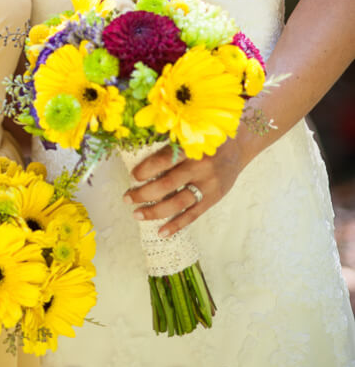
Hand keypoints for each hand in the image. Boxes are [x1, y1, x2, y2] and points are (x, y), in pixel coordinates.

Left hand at [123, 135, 251, 236]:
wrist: (238, 147)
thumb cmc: (207, 138)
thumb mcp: (191, 133)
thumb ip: (171, 142)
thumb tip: (139, 151)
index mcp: (192, 147)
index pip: (165, 160)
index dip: (147, 169)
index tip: (133, 176)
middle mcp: (200, 167)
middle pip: (168, 184)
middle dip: (144, 193)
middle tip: (127, 198)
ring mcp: (208, 185)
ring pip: (178, 203)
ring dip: (155, 211)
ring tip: (137, 214)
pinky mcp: (213, 198)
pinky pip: (193, 215)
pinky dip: (176, 225)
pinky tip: (161, 232)